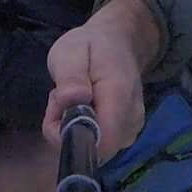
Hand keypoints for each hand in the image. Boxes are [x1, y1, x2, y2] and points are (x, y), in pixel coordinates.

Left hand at [43, 0, 162, 159]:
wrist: (118, 43)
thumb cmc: (91, 46)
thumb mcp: (70, 51)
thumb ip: (71, 76)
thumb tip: (72, 101)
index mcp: (119, 95)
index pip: (100, 140)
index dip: (71, 134)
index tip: (59, 107)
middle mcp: (131, 119)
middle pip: (93, 148)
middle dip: (67, 128)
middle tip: (61, 96)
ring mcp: (131, 129)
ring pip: (93, 148)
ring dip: (73, 128)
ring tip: (73, 96)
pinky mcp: (127, 135)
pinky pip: (98, 145)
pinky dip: (83, 130)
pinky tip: (83, 107)